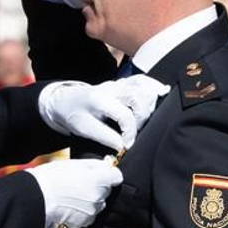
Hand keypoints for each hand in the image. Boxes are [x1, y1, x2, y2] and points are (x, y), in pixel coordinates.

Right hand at [27, 159, 122, 227]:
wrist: (38, 197)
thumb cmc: (53, 178)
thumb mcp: (74, 163)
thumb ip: (94, 164)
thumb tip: (105, 165)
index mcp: (100, 179)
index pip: (116, 176)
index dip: (108, 174)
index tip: (101, 173)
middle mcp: (99, 196)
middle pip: (107, 190)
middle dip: (98, 187)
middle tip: (81, 183)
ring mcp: (93, 210)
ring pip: (98, 203)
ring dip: (91, 199)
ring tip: (73, 195)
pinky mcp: (85, 221)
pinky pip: (90, 215)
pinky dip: (83, 211)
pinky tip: (71, 205)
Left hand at [39, 80, 156, 151]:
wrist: (65, 100)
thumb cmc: (73, 114)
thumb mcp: (84, 129)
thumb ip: (105, 137)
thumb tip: (123, 146)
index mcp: (100, 99)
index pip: (125, 115)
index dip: (130, 133)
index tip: (127, 145)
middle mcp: (112, 88)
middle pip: (139, 97)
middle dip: (143, 118)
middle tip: (137, 132)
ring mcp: (118, 83)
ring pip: (143, 86)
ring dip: (151, 102)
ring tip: (148, 118)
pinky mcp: (123, 83)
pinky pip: (142, 80)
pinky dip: (153, 86)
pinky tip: (162, 93)